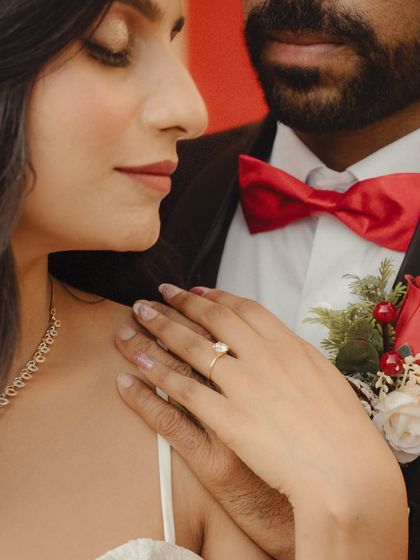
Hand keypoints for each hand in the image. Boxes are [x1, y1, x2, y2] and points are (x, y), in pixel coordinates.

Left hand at [119, 286, 407, 559]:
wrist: (346, 472)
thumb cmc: (342, 429)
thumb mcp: (325, 380)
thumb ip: (296, 357)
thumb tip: (278, 342)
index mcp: (288, 345)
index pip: (243, 310)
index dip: (214, 297)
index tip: (194, 290)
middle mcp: (261, 358)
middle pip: (210, 322)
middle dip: (179, 304)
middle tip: (155, 294)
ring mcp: (241, 388)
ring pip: (189, 351)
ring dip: (157, 332)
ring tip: (133, 320)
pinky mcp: (225, 422)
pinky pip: (179, 396)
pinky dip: (153, 381)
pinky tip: (131, 371)